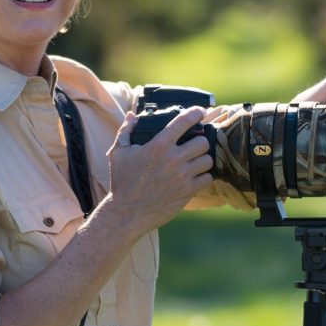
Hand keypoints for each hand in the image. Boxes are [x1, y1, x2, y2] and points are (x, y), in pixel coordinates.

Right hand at [105, 106, 214, 232]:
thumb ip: (126, 131)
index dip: (196, 113)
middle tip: (194, 144)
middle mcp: (173, 159)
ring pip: (207, 160)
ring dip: (203, 159)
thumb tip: (131, 115)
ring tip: (195, 161)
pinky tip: (195, 177)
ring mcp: (182, 176)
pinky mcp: (187, 192)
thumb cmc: (122, 182)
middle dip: (199, 141)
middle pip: (202, 141)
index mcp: (158, 146)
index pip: (183, 122)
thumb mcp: (118, 154)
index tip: (200, 111)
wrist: (126, 213)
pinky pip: (207, 178)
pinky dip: (203, 177)